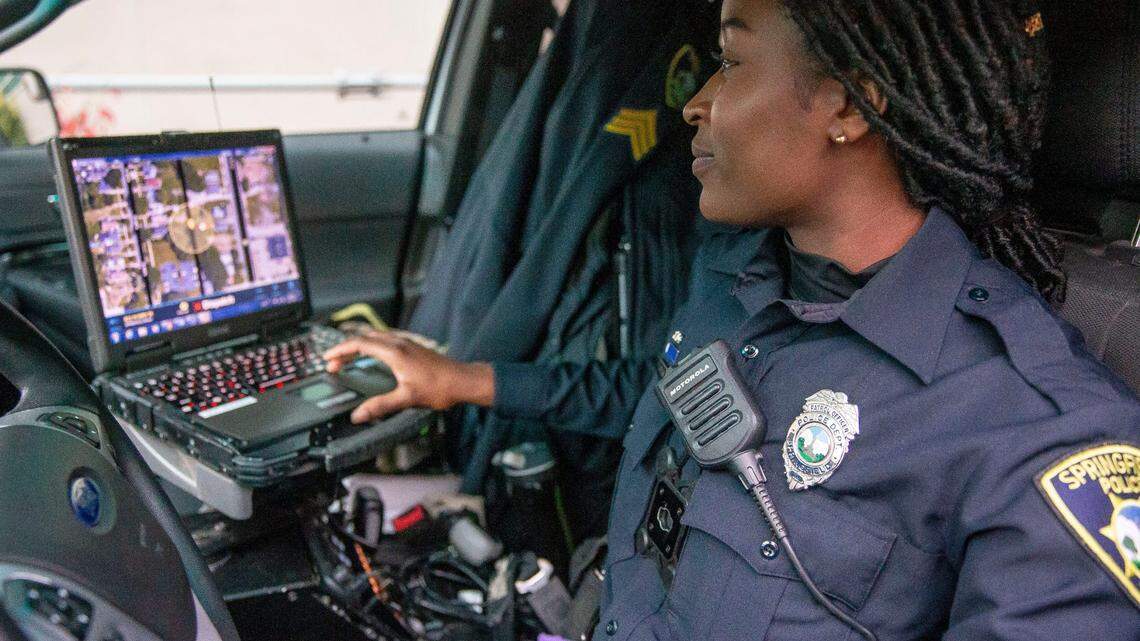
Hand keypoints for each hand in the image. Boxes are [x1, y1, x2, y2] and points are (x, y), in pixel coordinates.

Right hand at [323, 330, 493, 423]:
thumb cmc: (441, 387)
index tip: (327, 359)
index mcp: (395, 352)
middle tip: (333, 363)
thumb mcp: (407, 399)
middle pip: (365, 338)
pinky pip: (385, 341)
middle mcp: (400, 343)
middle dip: (346, 349)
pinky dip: (371, 347)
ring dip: (358, 346)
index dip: (340, 350)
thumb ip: (381, 406)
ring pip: (375, 338)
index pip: (360, 344)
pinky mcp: (413, 348)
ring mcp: (407, 344)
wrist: (463, 380)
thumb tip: (359, 415)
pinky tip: (372, 358)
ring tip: (347, 359)